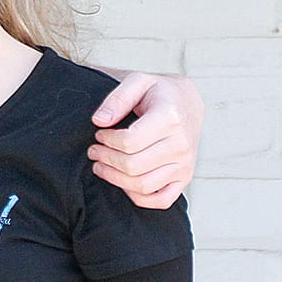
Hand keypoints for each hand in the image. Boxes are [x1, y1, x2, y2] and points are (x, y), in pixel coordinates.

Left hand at [89, 71, 202, 208]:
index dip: (106, 140)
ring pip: (143, 186)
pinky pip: (161, 200)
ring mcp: (185, 164)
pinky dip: (138, 197)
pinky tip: (123, 182)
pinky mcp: (185, 177)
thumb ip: (117, 98)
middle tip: (94, 151)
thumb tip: (99, 121)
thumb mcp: (138, 81)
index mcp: (170, 118)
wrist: (186, 102)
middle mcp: (181, 144)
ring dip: (114, 178)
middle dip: (105, 159)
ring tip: (101, 165)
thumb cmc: (159, 92)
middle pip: (132, 166)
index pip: (129, 142)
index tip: (99, 134)